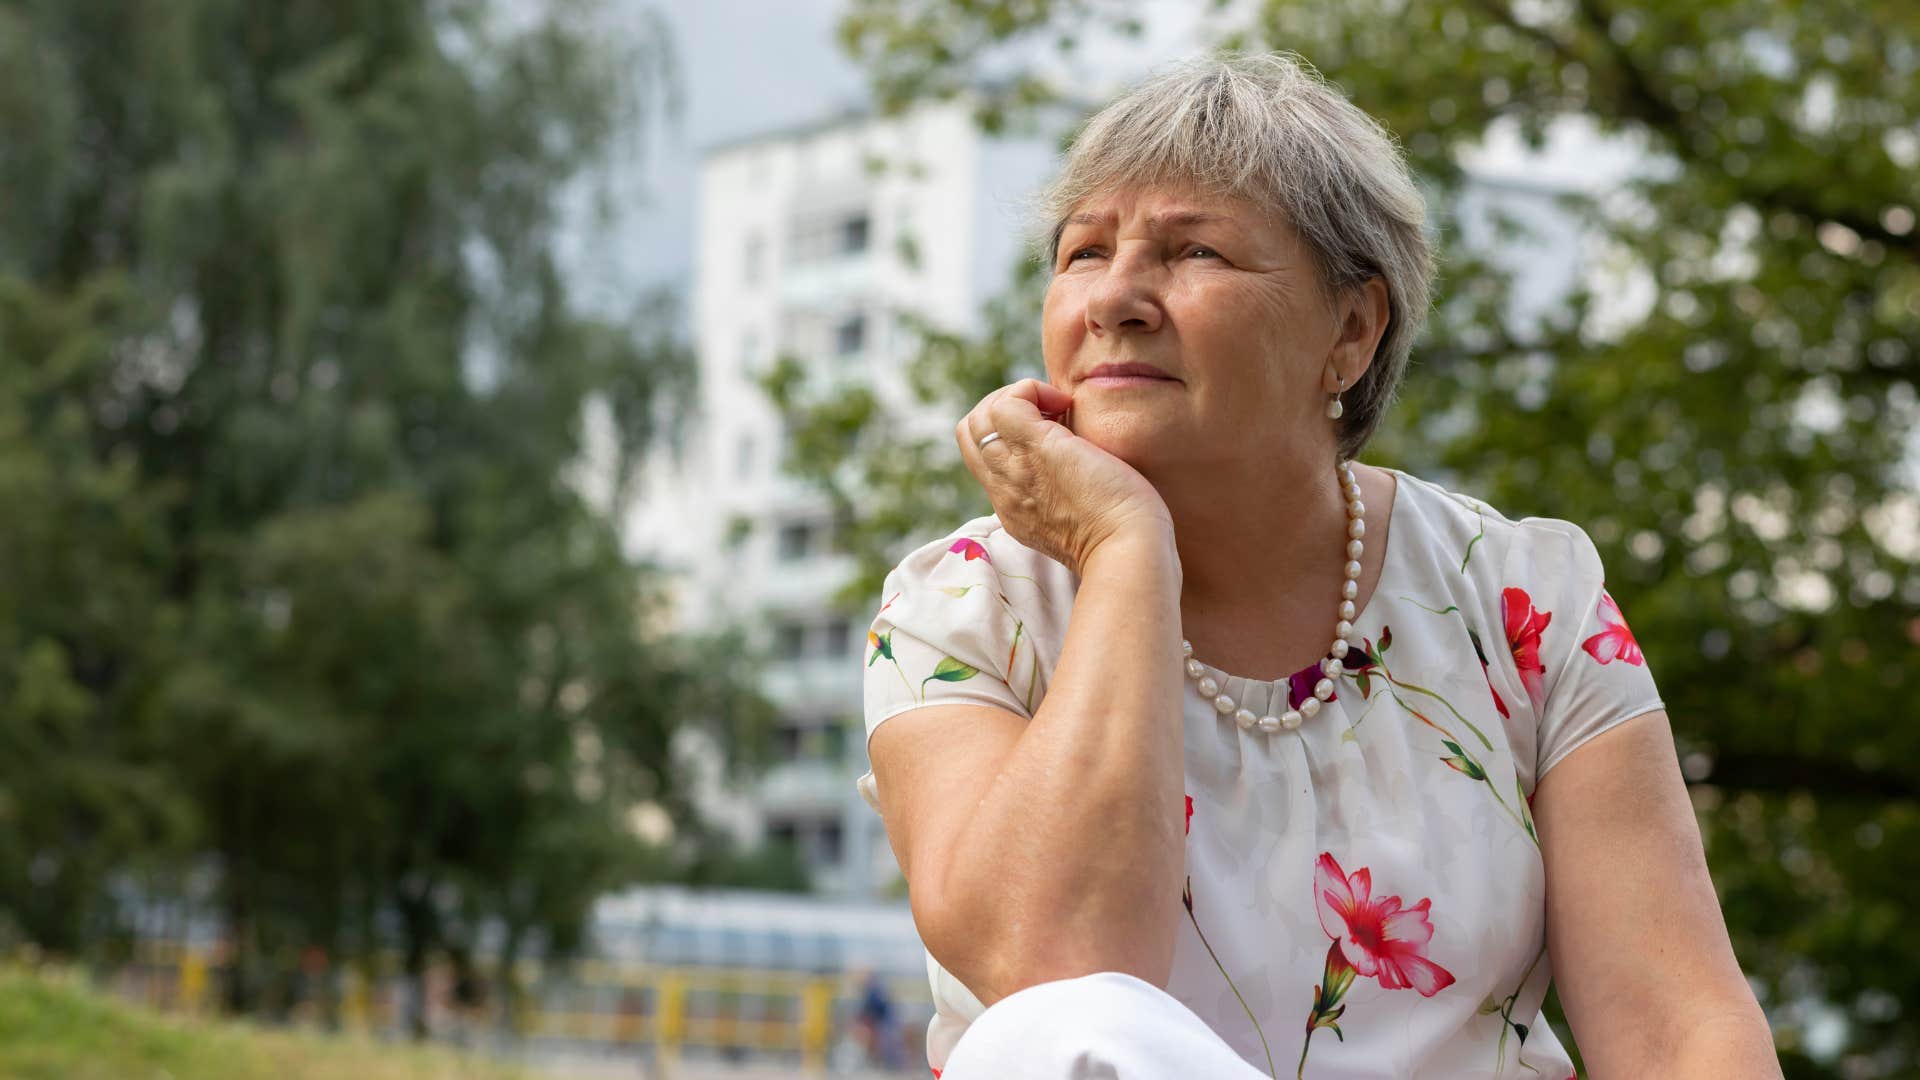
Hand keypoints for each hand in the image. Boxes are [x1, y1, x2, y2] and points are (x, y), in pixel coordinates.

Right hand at [956, 379, 1172, 575]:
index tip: (1047, 432)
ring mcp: (1014, 468)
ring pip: (978, 418)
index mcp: (1013, 508)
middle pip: (968, 434)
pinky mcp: (1035, 447)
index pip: (982, 458)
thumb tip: (1078, 461)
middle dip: (1002, 410)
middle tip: (1047, 415)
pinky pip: (1006, 403)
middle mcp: (1004, 490)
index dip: (1005, 433)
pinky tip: (1065, 406)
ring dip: (1016, 399)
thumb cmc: (1122, 536)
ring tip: (1057, 411)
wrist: (1127, 548)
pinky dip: (1032, 391)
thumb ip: (1063, 496)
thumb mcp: (1075, 520)